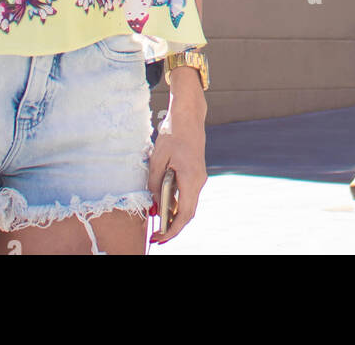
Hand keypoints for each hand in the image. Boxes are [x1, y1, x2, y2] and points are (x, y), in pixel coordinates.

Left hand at [147, 109, 206, 244]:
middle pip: (188, 213)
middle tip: (157, 236)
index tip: (160, 238)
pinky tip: (166, 207)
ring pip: (189, 204)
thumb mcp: (157, 159)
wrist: (188, 116)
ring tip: (159, 224)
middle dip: (173, 227)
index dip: (172, 230)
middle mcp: (199, 181)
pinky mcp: (196, 173)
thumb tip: (155, 204)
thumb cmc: (172, 134)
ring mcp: (199, 177)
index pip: (184, 214)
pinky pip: (188, 194)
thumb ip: (155, 184)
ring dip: (175, 216)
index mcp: (190, 178)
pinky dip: (178, 204)